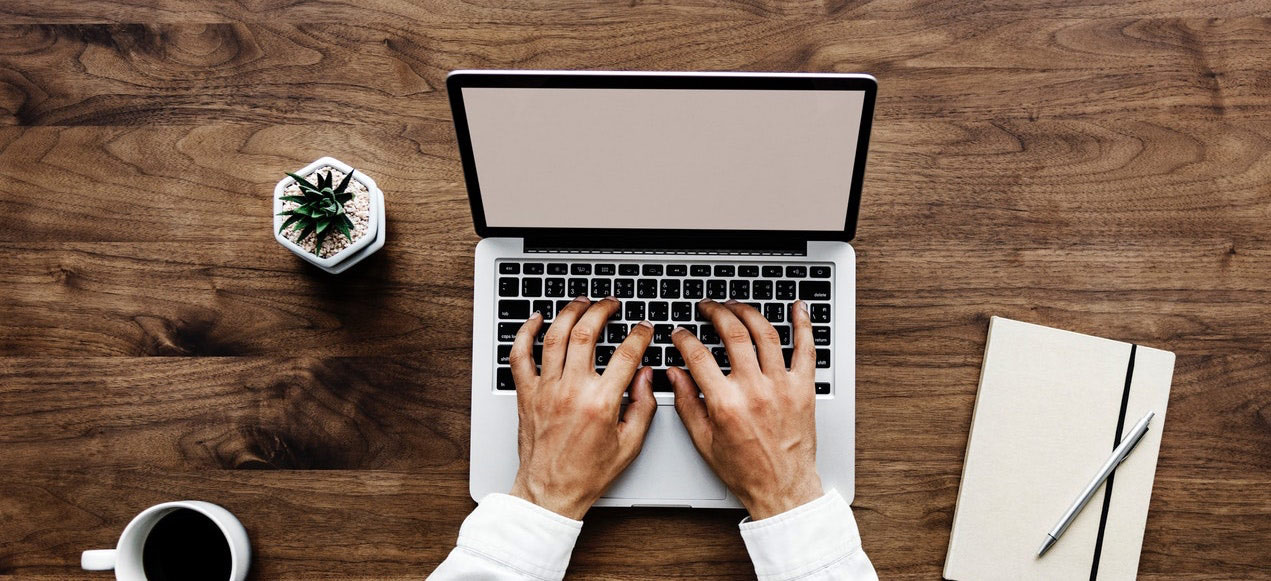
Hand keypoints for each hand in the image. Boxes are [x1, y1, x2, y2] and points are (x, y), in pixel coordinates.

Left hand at [507, 296, 657, 519]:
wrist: (550, 491)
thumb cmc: (587, 473)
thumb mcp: (630, 444)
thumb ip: (644, 406)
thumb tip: (648, 376)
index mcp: (601, 402)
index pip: (626, 354)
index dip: (639, 334)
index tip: (643, 328)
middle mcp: (572, 390)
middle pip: (587, 333)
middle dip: (602, 310)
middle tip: (611, 304)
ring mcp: (546, 389)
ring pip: (555, 336)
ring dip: (570, 312)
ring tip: (582, 302)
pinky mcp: (526, 394)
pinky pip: (520, 355)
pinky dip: (526, 332)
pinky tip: (537, 319)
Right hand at [668, 298, 822, 519]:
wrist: (782, 488)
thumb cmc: (745, 470)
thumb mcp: (703, 440)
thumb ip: (686, 402)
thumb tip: (673, 374)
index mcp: (726, 403)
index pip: (698, 355)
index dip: (684, 338)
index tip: (680, 333)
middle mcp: (755, 390)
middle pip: (733, 334)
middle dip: (716, 312)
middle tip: (708, 307)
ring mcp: (782, 386)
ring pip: (766, 334)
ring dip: (749, 312)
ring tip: (736, 305)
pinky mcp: (804, 388)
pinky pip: (806, 349)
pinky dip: (803, 325)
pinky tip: (798, 308)